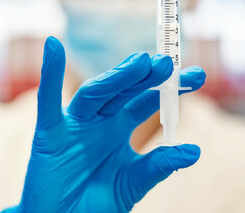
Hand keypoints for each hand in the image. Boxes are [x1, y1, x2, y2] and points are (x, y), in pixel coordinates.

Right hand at [2, 37, 205, 212]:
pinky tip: (53, 47)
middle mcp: (98, 120)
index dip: (169, 88)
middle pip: (123, 90)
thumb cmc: (95, 204)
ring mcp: (73, 123)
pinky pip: (48, 100)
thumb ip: (158, 165)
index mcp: (118, 129)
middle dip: (146, 76)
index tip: (196, 76)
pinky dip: (48, 73)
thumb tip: (195, 150)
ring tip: (141, 63)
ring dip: (116, 76)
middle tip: (168, 63)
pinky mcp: (48, 132)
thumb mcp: (132, 182)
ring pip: (96, 92)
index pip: (146, 101)